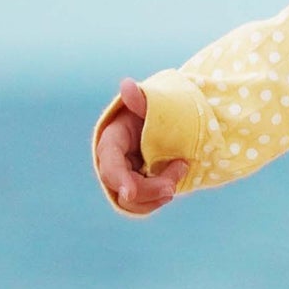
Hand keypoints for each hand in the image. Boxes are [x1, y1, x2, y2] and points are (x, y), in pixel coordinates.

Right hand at [95, 79, 188, 214]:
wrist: (177, 123)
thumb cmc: (163, 110)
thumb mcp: (153, 103)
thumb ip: (141, 100)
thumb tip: (127, 84)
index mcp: (113, 139)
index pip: (110, 163)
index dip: (118, 178)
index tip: (130, 192)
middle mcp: (114, 161)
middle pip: (122, 187)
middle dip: (149, 189)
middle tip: (176, 179)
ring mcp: (125, 175)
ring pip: (131, 201)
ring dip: (156, 196)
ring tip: (178, 177)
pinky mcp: (138, 186)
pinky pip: (142, 204)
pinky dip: (158, 199)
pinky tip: (172, 185)